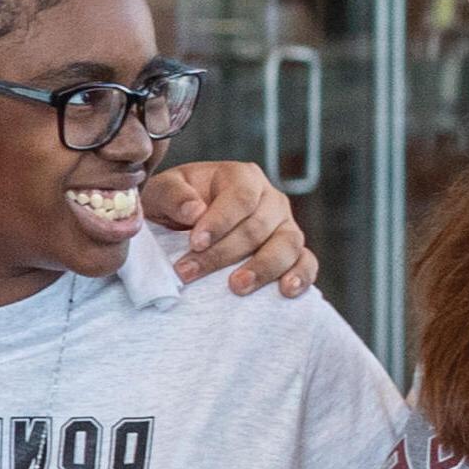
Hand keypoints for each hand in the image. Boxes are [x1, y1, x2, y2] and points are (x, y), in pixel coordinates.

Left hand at [145, 160, 316, 296]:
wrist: (181, 227)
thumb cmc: (174, 205)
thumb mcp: (162, 192)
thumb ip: (173, 196)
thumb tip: (195, 212)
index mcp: (241, 177)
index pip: (240, 197)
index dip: (220, 221)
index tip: (195, 243)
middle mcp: (270, 199)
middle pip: (257, 227)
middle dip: (223, 253)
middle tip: (189, 273)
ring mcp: (286, 225)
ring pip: (287, 245)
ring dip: (262, 268)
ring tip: (236, 287)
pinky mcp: (293, 251)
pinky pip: (306, 262)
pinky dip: (301, 276)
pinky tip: (286, 291)